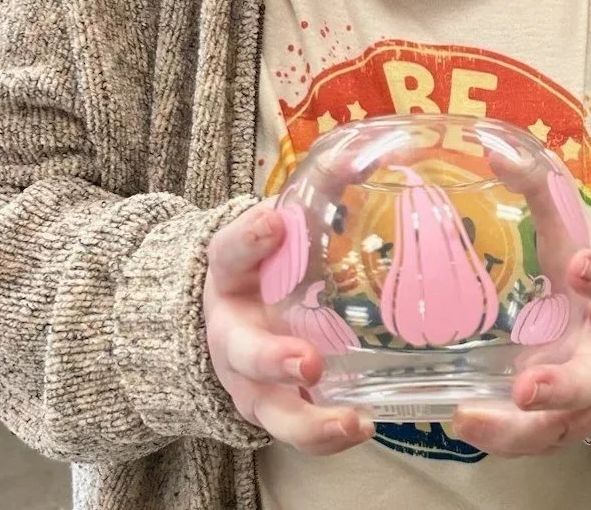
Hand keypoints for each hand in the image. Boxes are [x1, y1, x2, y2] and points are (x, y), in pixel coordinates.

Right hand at [204, 198, 374, 454]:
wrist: (226, 316)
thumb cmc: (265, 264)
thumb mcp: (275, 230)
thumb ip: (308, 198)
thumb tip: (355, 156)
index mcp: (228, 276)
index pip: (229, 252)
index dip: (249, 238)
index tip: (275, 221)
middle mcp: (231, 333)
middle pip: (242, 351)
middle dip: (272, 358)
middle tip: (307, 362)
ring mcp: (250, 380)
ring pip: (269, 409)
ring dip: (308, 420)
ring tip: (351, 423)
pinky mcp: (274, 408)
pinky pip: (298, 427)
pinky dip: (328, 434)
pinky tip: (365, 424)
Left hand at [451, 211, 590, 456]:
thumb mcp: (580, 226)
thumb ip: (541, 189)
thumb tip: (493, 151)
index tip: (581, 264)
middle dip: (562, 387)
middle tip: (528, 387)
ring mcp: (590, 397)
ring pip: (559, 426)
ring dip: (517, 428)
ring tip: (469, 419)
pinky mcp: (566, 421)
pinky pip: (535, 438)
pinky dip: (502, 436)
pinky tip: (462, 422)